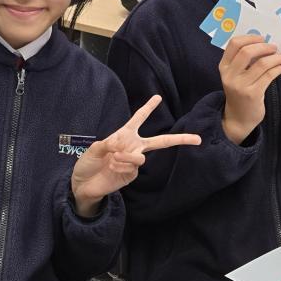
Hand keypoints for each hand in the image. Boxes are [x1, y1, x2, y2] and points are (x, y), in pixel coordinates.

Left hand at [70, 95, 200, 216]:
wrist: (84, 183)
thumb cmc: (88, 163)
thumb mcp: (95, 148)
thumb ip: (110, 143)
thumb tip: (123, 144)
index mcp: (124, 135)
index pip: (139, 119)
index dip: (148, 108)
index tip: (158, 97)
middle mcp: (133, 147)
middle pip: (161, 141)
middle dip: (180, 139)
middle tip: (197, 138)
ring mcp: (134, 161)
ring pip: (141, 157)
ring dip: (126, 157)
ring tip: (112, 159)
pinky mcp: (132, 174)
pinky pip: (133, 167)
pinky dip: (121, 165)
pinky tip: (111, 168)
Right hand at [219, 34, 280, 143]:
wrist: (238, 118)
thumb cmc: (241, 92)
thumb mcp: (235, 75)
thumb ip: (243, 60)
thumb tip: (264, 41)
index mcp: (224, 66)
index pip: (234, 43)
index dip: (250, 37)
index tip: (262, 38)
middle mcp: (229, 75)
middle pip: (247, 51)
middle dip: (264, 46)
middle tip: (274, 47)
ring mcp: (240, 85)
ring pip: (261, 63)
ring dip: (276, 57)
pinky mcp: (252, 94)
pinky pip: (269, 75)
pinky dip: (279, 68)